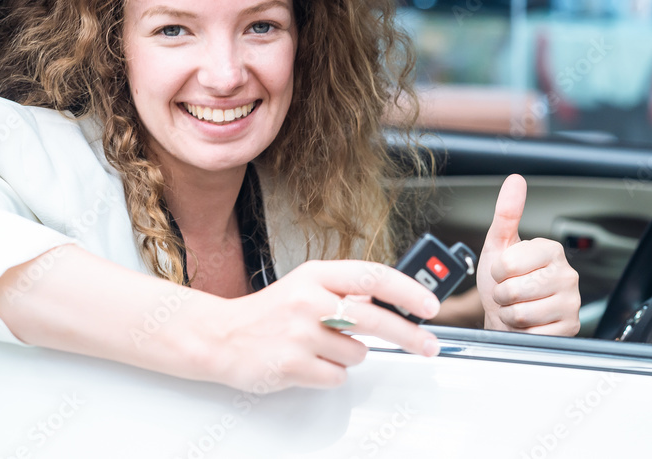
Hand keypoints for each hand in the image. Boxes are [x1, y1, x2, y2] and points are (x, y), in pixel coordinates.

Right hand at [209, 260, 440, 390]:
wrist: (221, 336)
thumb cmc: (271, 312)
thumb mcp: (308, 285)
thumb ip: (348, 290)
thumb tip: (396, 300)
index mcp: (316, 274)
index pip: (373, 276)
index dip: (408, 291)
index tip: (430, 305)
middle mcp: (308, 300)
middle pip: (374, 318)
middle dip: (409, 335)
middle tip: (428, 344)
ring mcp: (299, 334)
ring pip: (357, 353)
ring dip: (349, 355)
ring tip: (322, 346)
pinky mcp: (291, 366)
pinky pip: (337, 376)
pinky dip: (331, 374)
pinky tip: (310, 362)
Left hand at [476, 175, 580, 335]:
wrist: (505, 318)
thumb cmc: (503, 281)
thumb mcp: (498, 245)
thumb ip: (507, 213)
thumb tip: (515, 180)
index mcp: (551, 250)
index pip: (507, 264)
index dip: (496, 273)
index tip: (503, 273)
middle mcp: (567, 274)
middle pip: (514, 290)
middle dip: (502, 296)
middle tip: (509, 293)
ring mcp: (571, 303)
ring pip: (522, 314)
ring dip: (510, 315)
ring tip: (517, 308)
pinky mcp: (569, 329)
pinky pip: (534, 334)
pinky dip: (523, 332)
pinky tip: (529, 324)